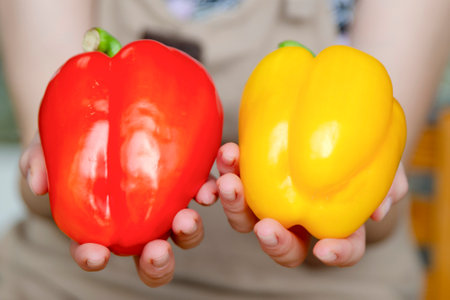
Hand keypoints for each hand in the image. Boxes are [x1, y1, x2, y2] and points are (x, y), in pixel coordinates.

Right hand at [19, 132, 217, 286]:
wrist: (106, 110)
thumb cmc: (77, 136)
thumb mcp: (49, 144)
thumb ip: (39, 163)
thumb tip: (37, 183)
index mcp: (103, 222)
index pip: (94, 250)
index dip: (93, 258)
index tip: (96, 254)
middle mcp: (140, 221)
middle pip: (151, 255)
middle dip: (157, 261)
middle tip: (157, 249)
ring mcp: (167, 202)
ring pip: (184, 232)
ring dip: (189, 231)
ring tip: (189, 214)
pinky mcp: (188, 178)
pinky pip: (205, 191)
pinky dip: (212, 192)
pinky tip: (213, 183)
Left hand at [216, 142, 407, 266]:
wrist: (331, 114)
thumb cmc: (358, 143)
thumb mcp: (381, 156)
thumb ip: (387, 181)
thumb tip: (378, 210)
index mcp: (335, 220)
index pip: (342, 248)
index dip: (337, 254)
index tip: (324, 250)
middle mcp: (299, 217)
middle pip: (284, 245)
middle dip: (273, 241)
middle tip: (265, 228)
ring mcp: (271, 198)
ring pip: (246, 218)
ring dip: (236, 205)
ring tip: (230, 182)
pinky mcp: (251, 175)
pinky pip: (233, 180)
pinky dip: (228, 170)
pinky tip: (228, 153)